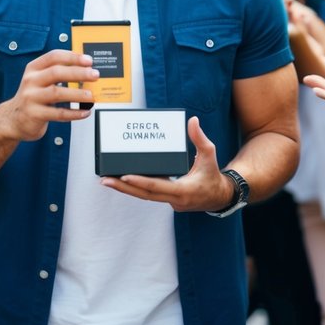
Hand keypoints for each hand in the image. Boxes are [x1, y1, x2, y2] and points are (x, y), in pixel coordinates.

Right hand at [0, 50, 96, 140]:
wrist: (13, 119)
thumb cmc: (33, 97)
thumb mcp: (40, 80)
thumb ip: (58, 74)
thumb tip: (86, 71)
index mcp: (34, 69)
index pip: (53, 57)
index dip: (72, 57)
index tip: (88, 60)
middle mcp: (31, 81)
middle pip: (56, 72)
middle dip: (78, 73)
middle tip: (94, 75)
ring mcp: (31, 98)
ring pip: (57, 93)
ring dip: (77, 94)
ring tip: (91, 96)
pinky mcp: (34, 114)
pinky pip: (57, 113)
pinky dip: (73, 113)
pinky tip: (84, 112)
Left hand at [102, 116, 235, 211]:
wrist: (219, 197)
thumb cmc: (213, 176)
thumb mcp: (209, 155)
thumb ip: (200, 139)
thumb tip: (193, 121)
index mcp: (183, 191)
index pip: (157, 186)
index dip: (140, 181)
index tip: (124, 176)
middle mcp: (174, 200)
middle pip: (144, 195)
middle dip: (123, 187)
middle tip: (105, 180)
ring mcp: (170, 202)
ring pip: (144, 196)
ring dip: (126, 189)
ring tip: (107, 180)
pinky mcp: (167, 201)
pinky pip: (149, 194)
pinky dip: (136, 188)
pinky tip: (122, 181)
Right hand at [304, 62, 324, 126]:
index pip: (322, 81)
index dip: (314, 78)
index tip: (306, 77)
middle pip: (321, 85)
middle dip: (313, 81)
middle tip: (304, 78)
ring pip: (324, 91)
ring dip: (316, 86)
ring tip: (307, 81)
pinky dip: (323, 94)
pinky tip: (316, 91)